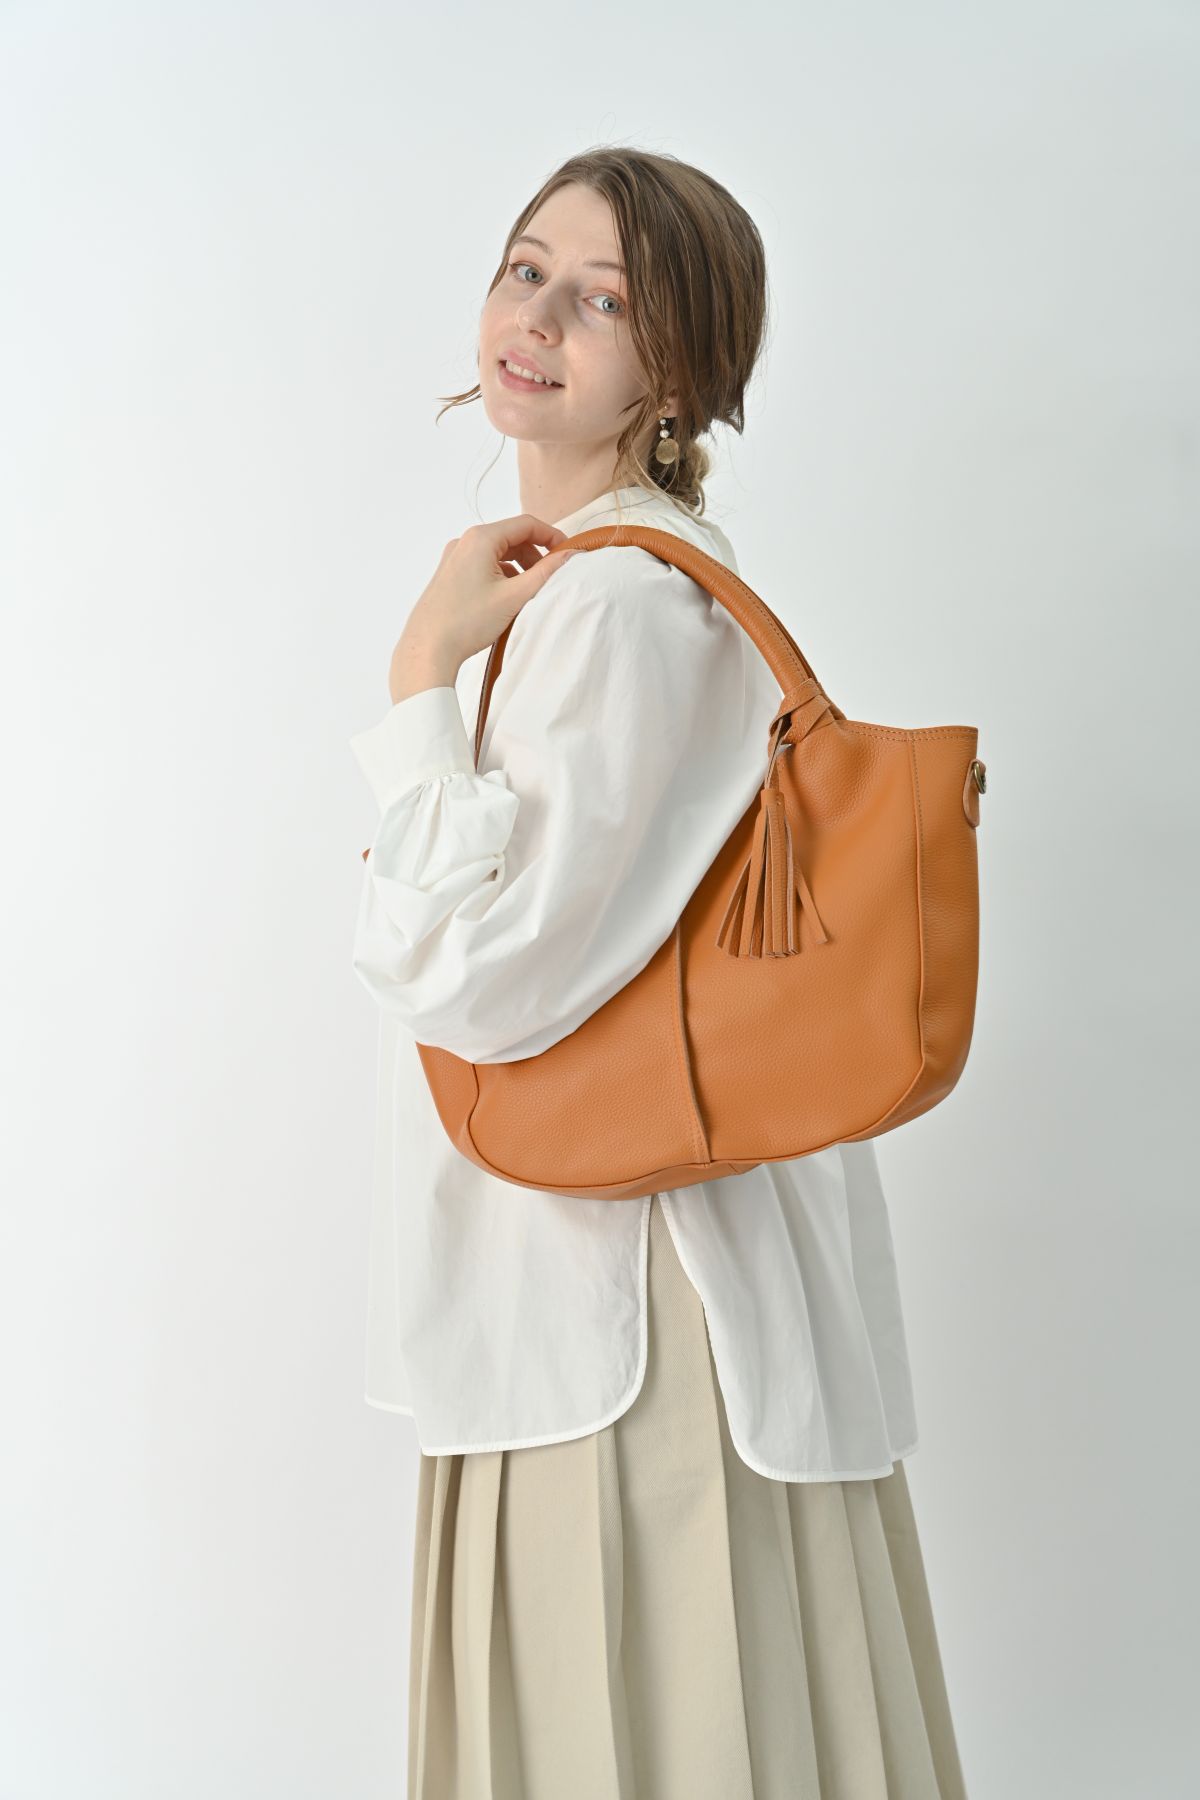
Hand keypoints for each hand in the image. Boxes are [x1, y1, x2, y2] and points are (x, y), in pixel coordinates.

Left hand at [388, 514, 580, 702]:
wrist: (428, 648)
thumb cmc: (467, 622)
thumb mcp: (515, 596)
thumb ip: (546, 573)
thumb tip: (569, 555)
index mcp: (480, 539)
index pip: (526, 524)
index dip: (551, 536)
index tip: (567, 554)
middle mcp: (464, 542)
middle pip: (512, 537)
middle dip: (535, 555)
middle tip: (550, 577)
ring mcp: (455, 558)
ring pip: (498, 552)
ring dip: (519, 567)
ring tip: (529, 592)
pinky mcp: (450, 574)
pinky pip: (484, 565)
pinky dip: (502, 575)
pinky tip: (507, 599)